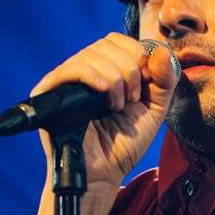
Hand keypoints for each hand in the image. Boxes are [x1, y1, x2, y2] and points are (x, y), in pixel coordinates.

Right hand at [31, 34, 179, 214]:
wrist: (103, 173)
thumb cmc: (124, 144)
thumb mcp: (154, 109)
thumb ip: (165, 80)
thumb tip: (163, 50)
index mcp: (105, 71)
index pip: (118, 41)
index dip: (136, 54)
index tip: (145, 83)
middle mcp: (83, 71)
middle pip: (107, 44)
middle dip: (128, 68)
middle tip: (131, 98)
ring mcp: (65, 81)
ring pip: (91, 55)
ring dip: (114, 78)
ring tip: (117, 106)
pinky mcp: (49, 92)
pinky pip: (70, 70)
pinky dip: (93, 76)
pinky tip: (104, 93)